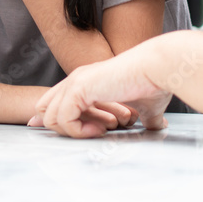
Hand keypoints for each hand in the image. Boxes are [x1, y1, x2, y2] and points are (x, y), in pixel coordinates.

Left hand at [29, 47, 172, 137]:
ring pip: (48, 117)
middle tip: (91, 134)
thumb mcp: (144, 106)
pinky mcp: (79, 88)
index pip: (54, 100)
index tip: (71, 134)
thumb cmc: (155, 83)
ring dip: (72, 132)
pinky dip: (78, 131)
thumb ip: (143, 117)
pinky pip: (63, 119)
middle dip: (61, 128)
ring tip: (100, 132)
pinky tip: (101, 130)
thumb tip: (158, 127)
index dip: (55, 120)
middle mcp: (76, 79)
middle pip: (43, 109)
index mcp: (86, 80)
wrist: (158, 67)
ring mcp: (75, 82)